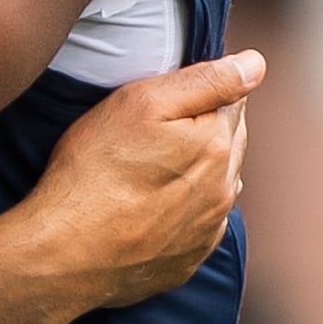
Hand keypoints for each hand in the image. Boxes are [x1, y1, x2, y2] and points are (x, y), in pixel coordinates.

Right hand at [20, 51, 262, 310]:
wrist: (66, 251)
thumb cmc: (94, 170)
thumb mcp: (140, 103)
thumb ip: (205, 81)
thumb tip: (256, 64)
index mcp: (216, 145)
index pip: (231, 99)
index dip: (199, 89)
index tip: (165, 94)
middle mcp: (224, 190)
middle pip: (226, 142)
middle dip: (203, 127)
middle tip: (154, 125)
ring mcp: (206, 229)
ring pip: (215, 184)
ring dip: (196, 169)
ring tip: (151, 165)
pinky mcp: (187, 259)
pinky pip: (197, 223)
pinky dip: (182, 208)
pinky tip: (148, 203)